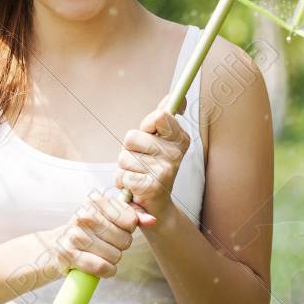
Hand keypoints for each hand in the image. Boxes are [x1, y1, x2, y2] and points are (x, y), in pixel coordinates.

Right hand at [45, 188, 146, 280]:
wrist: (58, 245)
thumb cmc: (91, 231)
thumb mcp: (111, 217)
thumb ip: (134, 215)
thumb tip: (152, 220)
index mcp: (96, 201)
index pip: (130, 220)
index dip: (128, 230)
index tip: (118, 229)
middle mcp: (83, 215)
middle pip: (124, 240)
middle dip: (121, 246)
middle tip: (108, 244)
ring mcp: (74, 235)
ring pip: (114, 255)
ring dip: (113, 259)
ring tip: (101, 253)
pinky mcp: (69, 254)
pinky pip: (102, 267)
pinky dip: (107, 271)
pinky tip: (101, 266)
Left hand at [115, 105, 189, 228]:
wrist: (156, 207)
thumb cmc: (153, 169)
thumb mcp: (160, 142)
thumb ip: (164, 118)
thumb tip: (175, 96)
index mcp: (180, 139)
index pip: (159, 116)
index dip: (147, 126)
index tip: (151, 135)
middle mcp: (176, 154)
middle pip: (132, 137)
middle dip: (129, 150)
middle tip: (142, 162)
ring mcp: (165, 170)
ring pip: (124, 156)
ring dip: (124, 168)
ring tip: (138, 175)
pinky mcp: (152, 186)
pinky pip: (123, 174)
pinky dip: (123, 182)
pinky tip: (135, 187)